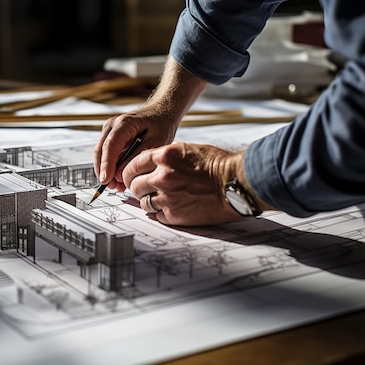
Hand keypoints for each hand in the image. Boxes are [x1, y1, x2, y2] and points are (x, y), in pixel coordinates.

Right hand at [92, 55, 208, 192]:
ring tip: (117, 186)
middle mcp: (112, 125)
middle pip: (100, 151)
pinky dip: (109, 166)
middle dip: (104, 171)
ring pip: (100, 154)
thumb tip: (120, 173)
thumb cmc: (161, 124)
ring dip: (106, 171)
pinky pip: (106, 153)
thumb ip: (137, 157)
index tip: (106, 180)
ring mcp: (109, 130)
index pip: (110, 146)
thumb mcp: (156, 142)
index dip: (106, 165)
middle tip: (113, 187)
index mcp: (124, 123)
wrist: (161, 111)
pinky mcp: (110, 136)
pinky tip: (118, 178)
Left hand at [122, 142, 245, 225]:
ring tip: (159, 198)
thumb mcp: (187, 150)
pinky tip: (170, 207)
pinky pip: (157, 215)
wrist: (235, 184)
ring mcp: (167, 198)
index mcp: (164, 157)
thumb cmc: (217, 165)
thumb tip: (150, 164)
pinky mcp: (175, 215)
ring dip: (148, 200)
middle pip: (134, 185)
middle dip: (136, 186)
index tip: (130, 176)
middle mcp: (162, 177)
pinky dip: (160, 212)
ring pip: (143, 202)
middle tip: (141, 188)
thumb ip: (165, 157)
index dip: (129, 171)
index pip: (133, 164)